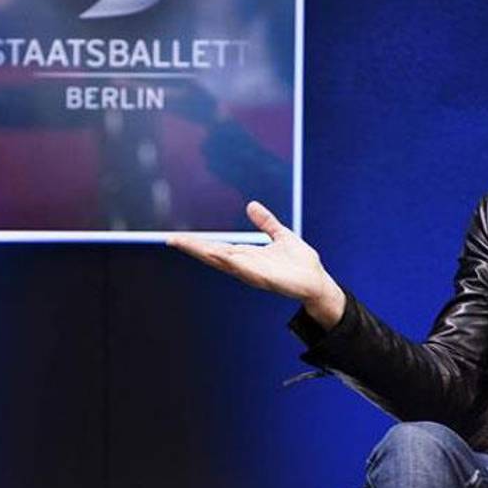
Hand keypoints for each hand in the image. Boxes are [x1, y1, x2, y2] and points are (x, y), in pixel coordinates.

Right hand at [167, 201, 345, 328]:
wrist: (317, 282)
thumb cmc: (300, 263)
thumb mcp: (281, 235)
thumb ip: (266, 222)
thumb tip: (251, 205)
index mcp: (246, 255)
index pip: (216, 246)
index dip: (196, 242)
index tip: (176, 237)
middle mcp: (244, 264)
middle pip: (212, 254)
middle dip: (192, 246)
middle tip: (170, 239)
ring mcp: (251, 272)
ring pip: (222, 260)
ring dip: (203, 252)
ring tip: (184, 243)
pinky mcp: (263, 277)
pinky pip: (243, 268)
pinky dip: (229, 261)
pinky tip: (217, 253)